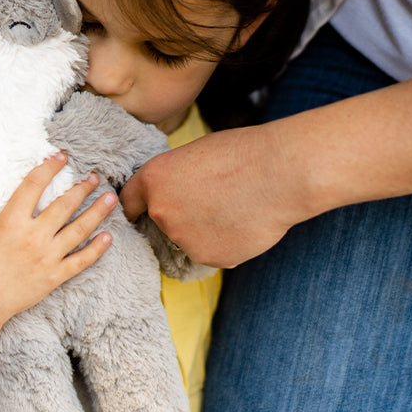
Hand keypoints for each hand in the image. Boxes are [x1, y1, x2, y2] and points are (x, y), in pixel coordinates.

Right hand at [0, 155, 116, 332]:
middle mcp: (33, 236)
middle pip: (65, 205)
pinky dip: (97, 249)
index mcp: (10, 221)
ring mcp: (47, 257)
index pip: (34, 185)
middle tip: (95, 177)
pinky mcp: (54, 276)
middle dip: (82, 188)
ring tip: (111, 198)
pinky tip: (108, 237)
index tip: (61, 156)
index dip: (49, 167)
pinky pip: (81, 260)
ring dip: (97, 212)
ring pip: (79, 229)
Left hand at [120, 75, 411, 268]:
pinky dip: (225, 242)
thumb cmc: (244, 153)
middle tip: (211, 200)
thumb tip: (171, 196)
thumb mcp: (196, 154)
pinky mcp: (209, 258)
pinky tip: (244, 223)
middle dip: (179, 216)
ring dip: (204, 231)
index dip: (140, 204)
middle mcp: (161, 213)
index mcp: (153, 180)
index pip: (129, 202)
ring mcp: (184, 240)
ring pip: (188, 240)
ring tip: (235, 208)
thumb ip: (174, 179)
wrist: (281, 173)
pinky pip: (212, 252)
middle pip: (161, 223)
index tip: (147, 208)